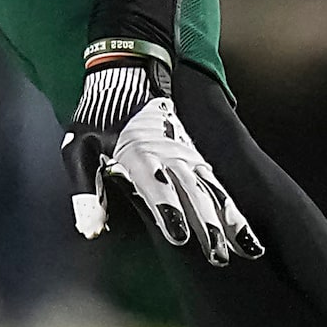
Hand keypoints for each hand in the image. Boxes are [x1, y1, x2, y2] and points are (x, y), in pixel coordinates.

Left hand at [59, 56, 261, 265]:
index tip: (180, 238)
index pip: (156, 188)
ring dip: (229, 219)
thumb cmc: (98, 113)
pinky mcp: (194, 153)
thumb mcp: (79, 149)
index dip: (168, 212)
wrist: (128, 69)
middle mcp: (167, 155)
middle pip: (192, 194)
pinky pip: (216, 182)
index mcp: (137, 155)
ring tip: (247, 248)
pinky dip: (232, 204)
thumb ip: (87, 191)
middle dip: (207, 226)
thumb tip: (90, 231)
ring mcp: (185, 153)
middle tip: (219, 257)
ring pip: (212, 190)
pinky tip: (244, 226)